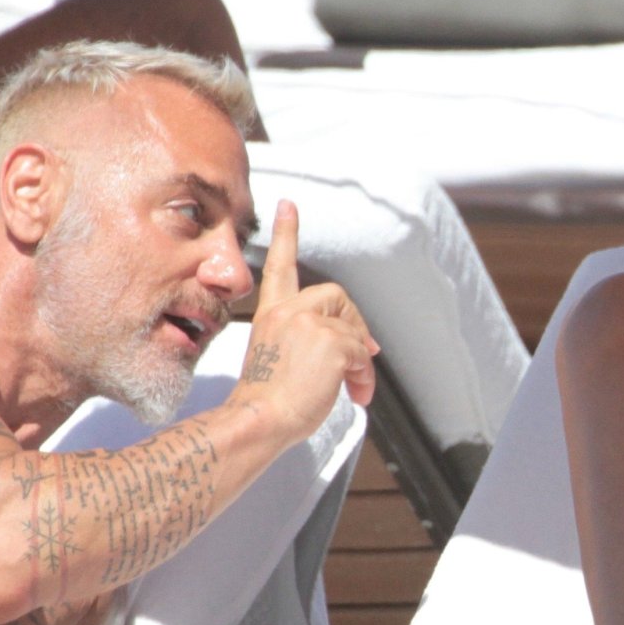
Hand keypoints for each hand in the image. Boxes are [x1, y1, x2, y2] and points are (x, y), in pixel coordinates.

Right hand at [232, 200, 378, 443]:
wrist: (259, 419)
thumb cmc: (266, 403)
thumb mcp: (279, 361)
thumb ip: (308, 343)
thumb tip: (363, 348)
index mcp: (270, 314)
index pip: (280, 265)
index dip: (285, 234)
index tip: (288, 205)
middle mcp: (288, 311)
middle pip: (336, 295)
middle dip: (355, 323)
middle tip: (364, 357)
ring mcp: (309, 323)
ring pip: (354, 330)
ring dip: (361, 361)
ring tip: (354, 389)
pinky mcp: (331, 341)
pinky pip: (363, 354)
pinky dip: (364, 377)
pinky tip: (354, 395)